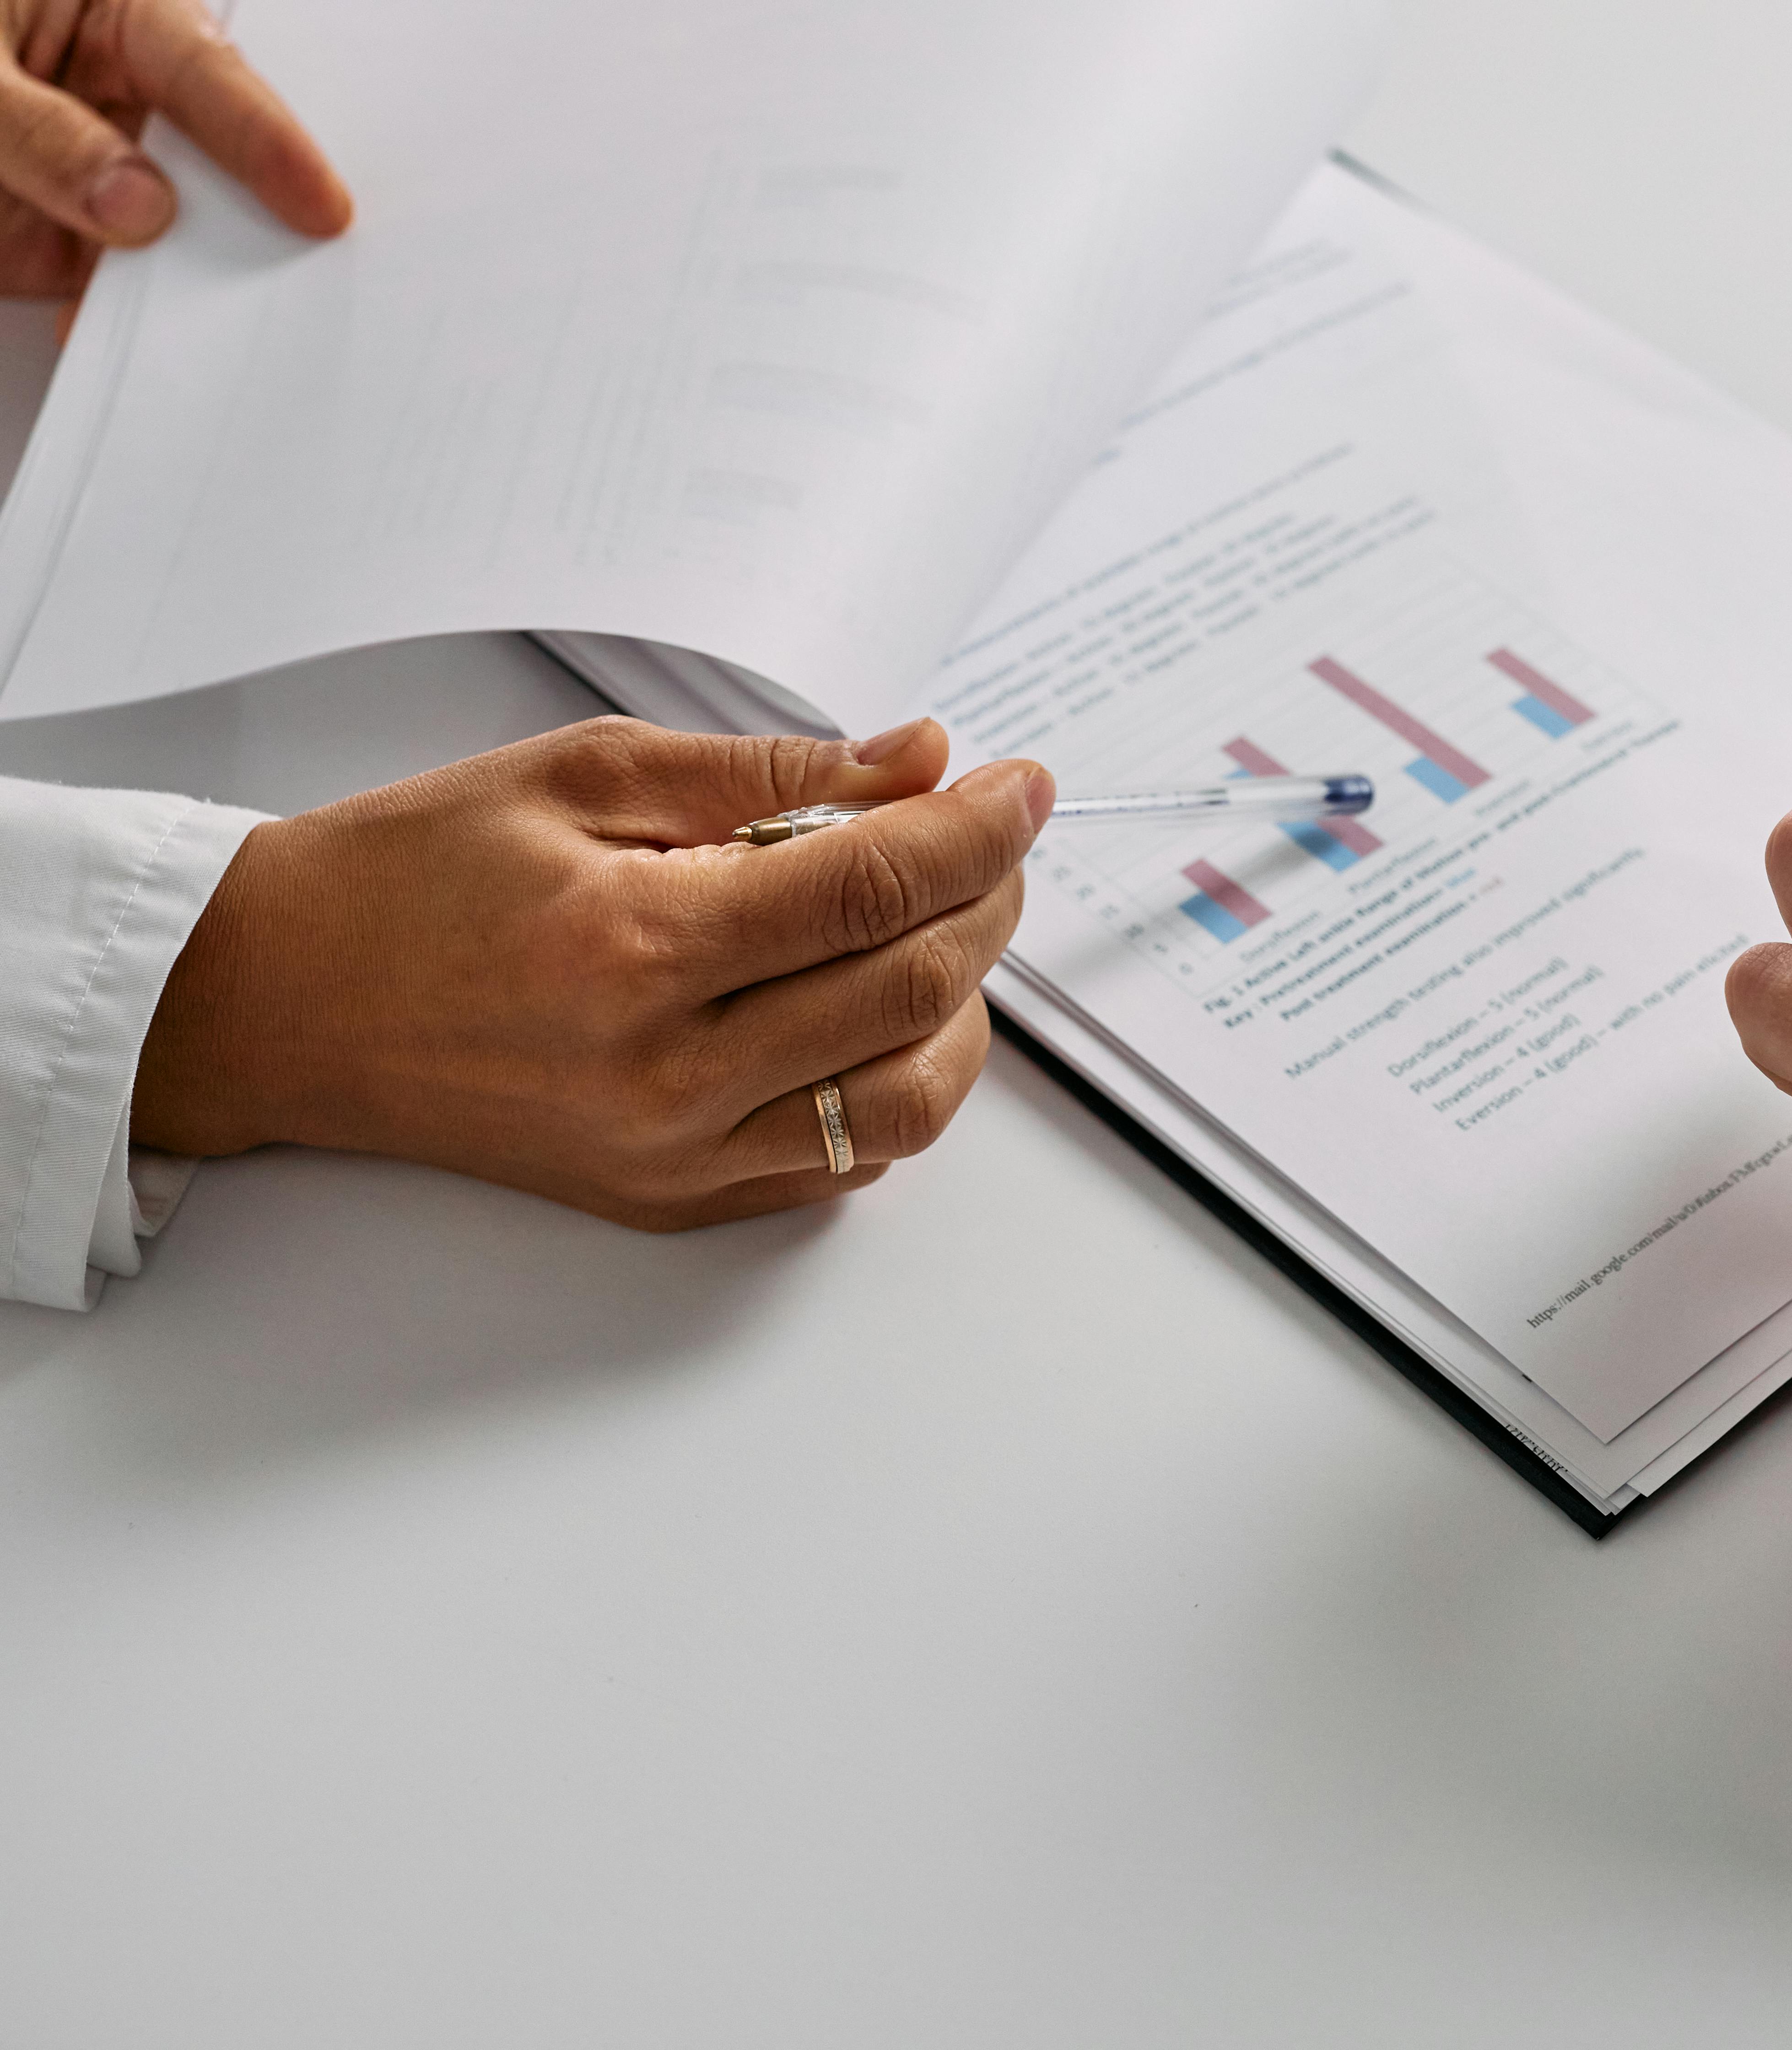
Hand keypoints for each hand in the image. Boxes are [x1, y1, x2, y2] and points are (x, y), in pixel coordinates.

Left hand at [0, 0, 348, 299]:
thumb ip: (36, 132)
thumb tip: (136, 203)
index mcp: (107, 17)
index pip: (204, 69)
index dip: (266, 136)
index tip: (317, 203)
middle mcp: (119, 97)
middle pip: (226, 158)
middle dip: (274, 213)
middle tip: (325, 267)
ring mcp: (104, 180)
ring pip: (191, 237)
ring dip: (215, 282)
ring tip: (250, 322)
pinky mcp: (79, 251)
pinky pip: (130, 296)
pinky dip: (143, 329)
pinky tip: (155, 348)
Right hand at [133, 716, 1049, 1231]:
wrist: (283, 1000)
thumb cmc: (413, 875)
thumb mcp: (582, 774)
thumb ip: (767, 773)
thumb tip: (917, 761)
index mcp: (636, 947)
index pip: (872, 888)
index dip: (974, 831)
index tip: (1022, 786)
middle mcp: (664, 1072)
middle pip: (910, 992)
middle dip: (984, 902)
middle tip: (988, 841)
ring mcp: (671, 1154)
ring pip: (906, 1101)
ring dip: (960, 1008)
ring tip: (940, 929)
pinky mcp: (668, 1200)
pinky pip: (842, 1162)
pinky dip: (894, 1084)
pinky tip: (874, 1012)